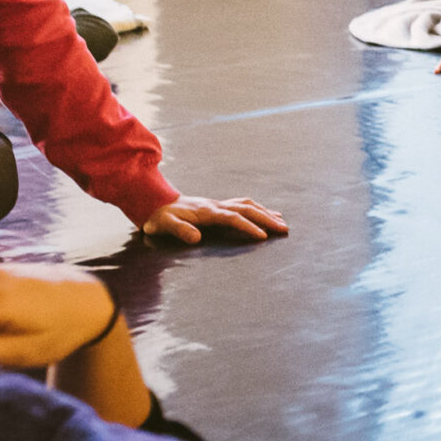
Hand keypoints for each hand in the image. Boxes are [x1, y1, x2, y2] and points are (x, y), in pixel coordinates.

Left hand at [140, 195, 287, 244]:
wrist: (155, 202)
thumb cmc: (160, 218)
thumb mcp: (164, 225)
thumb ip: (179, 230)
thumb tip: (196, 238)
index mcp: (207, 211)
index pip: (233, 218)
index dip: (248, 227)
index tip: (262, 236)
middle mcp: (216, 205)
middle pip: (247, 209)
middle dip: (267, 219)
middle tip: (284, 229)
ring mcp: (219, 204)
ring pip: (248, 205)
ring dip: (266, 213)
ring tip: (282, 222)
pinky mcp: (219, 206)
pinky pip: (243, 205)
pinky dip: (258, 209)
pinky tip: (266, 214)